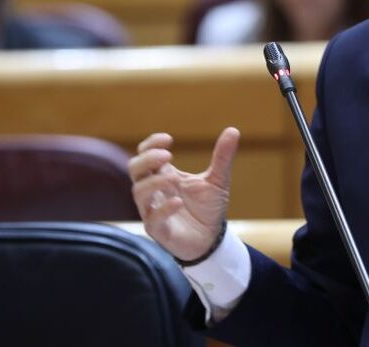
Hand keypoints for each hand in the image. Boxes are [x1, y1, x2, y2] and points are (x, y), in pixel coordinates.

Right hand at [129, 127, 239, 260]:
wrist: (213, 239)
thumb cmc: (209, 208)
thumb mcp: (218, 180)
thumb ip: (223, 157)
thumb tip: (233, 130)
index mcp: (165, 175)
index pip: (144, 154)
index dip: (151, 144)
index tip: (168, 139)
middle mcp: (155, 191)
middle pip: (134, 169)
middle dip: (147, 159)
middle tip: (167, 155)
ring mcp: (154, 210)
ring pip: (138, 192)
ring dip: (154, 182)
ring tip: (174, 179)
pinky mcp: (159, 230)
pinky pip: (152, 219)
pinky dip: (163, 209)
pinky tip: (178, 202)